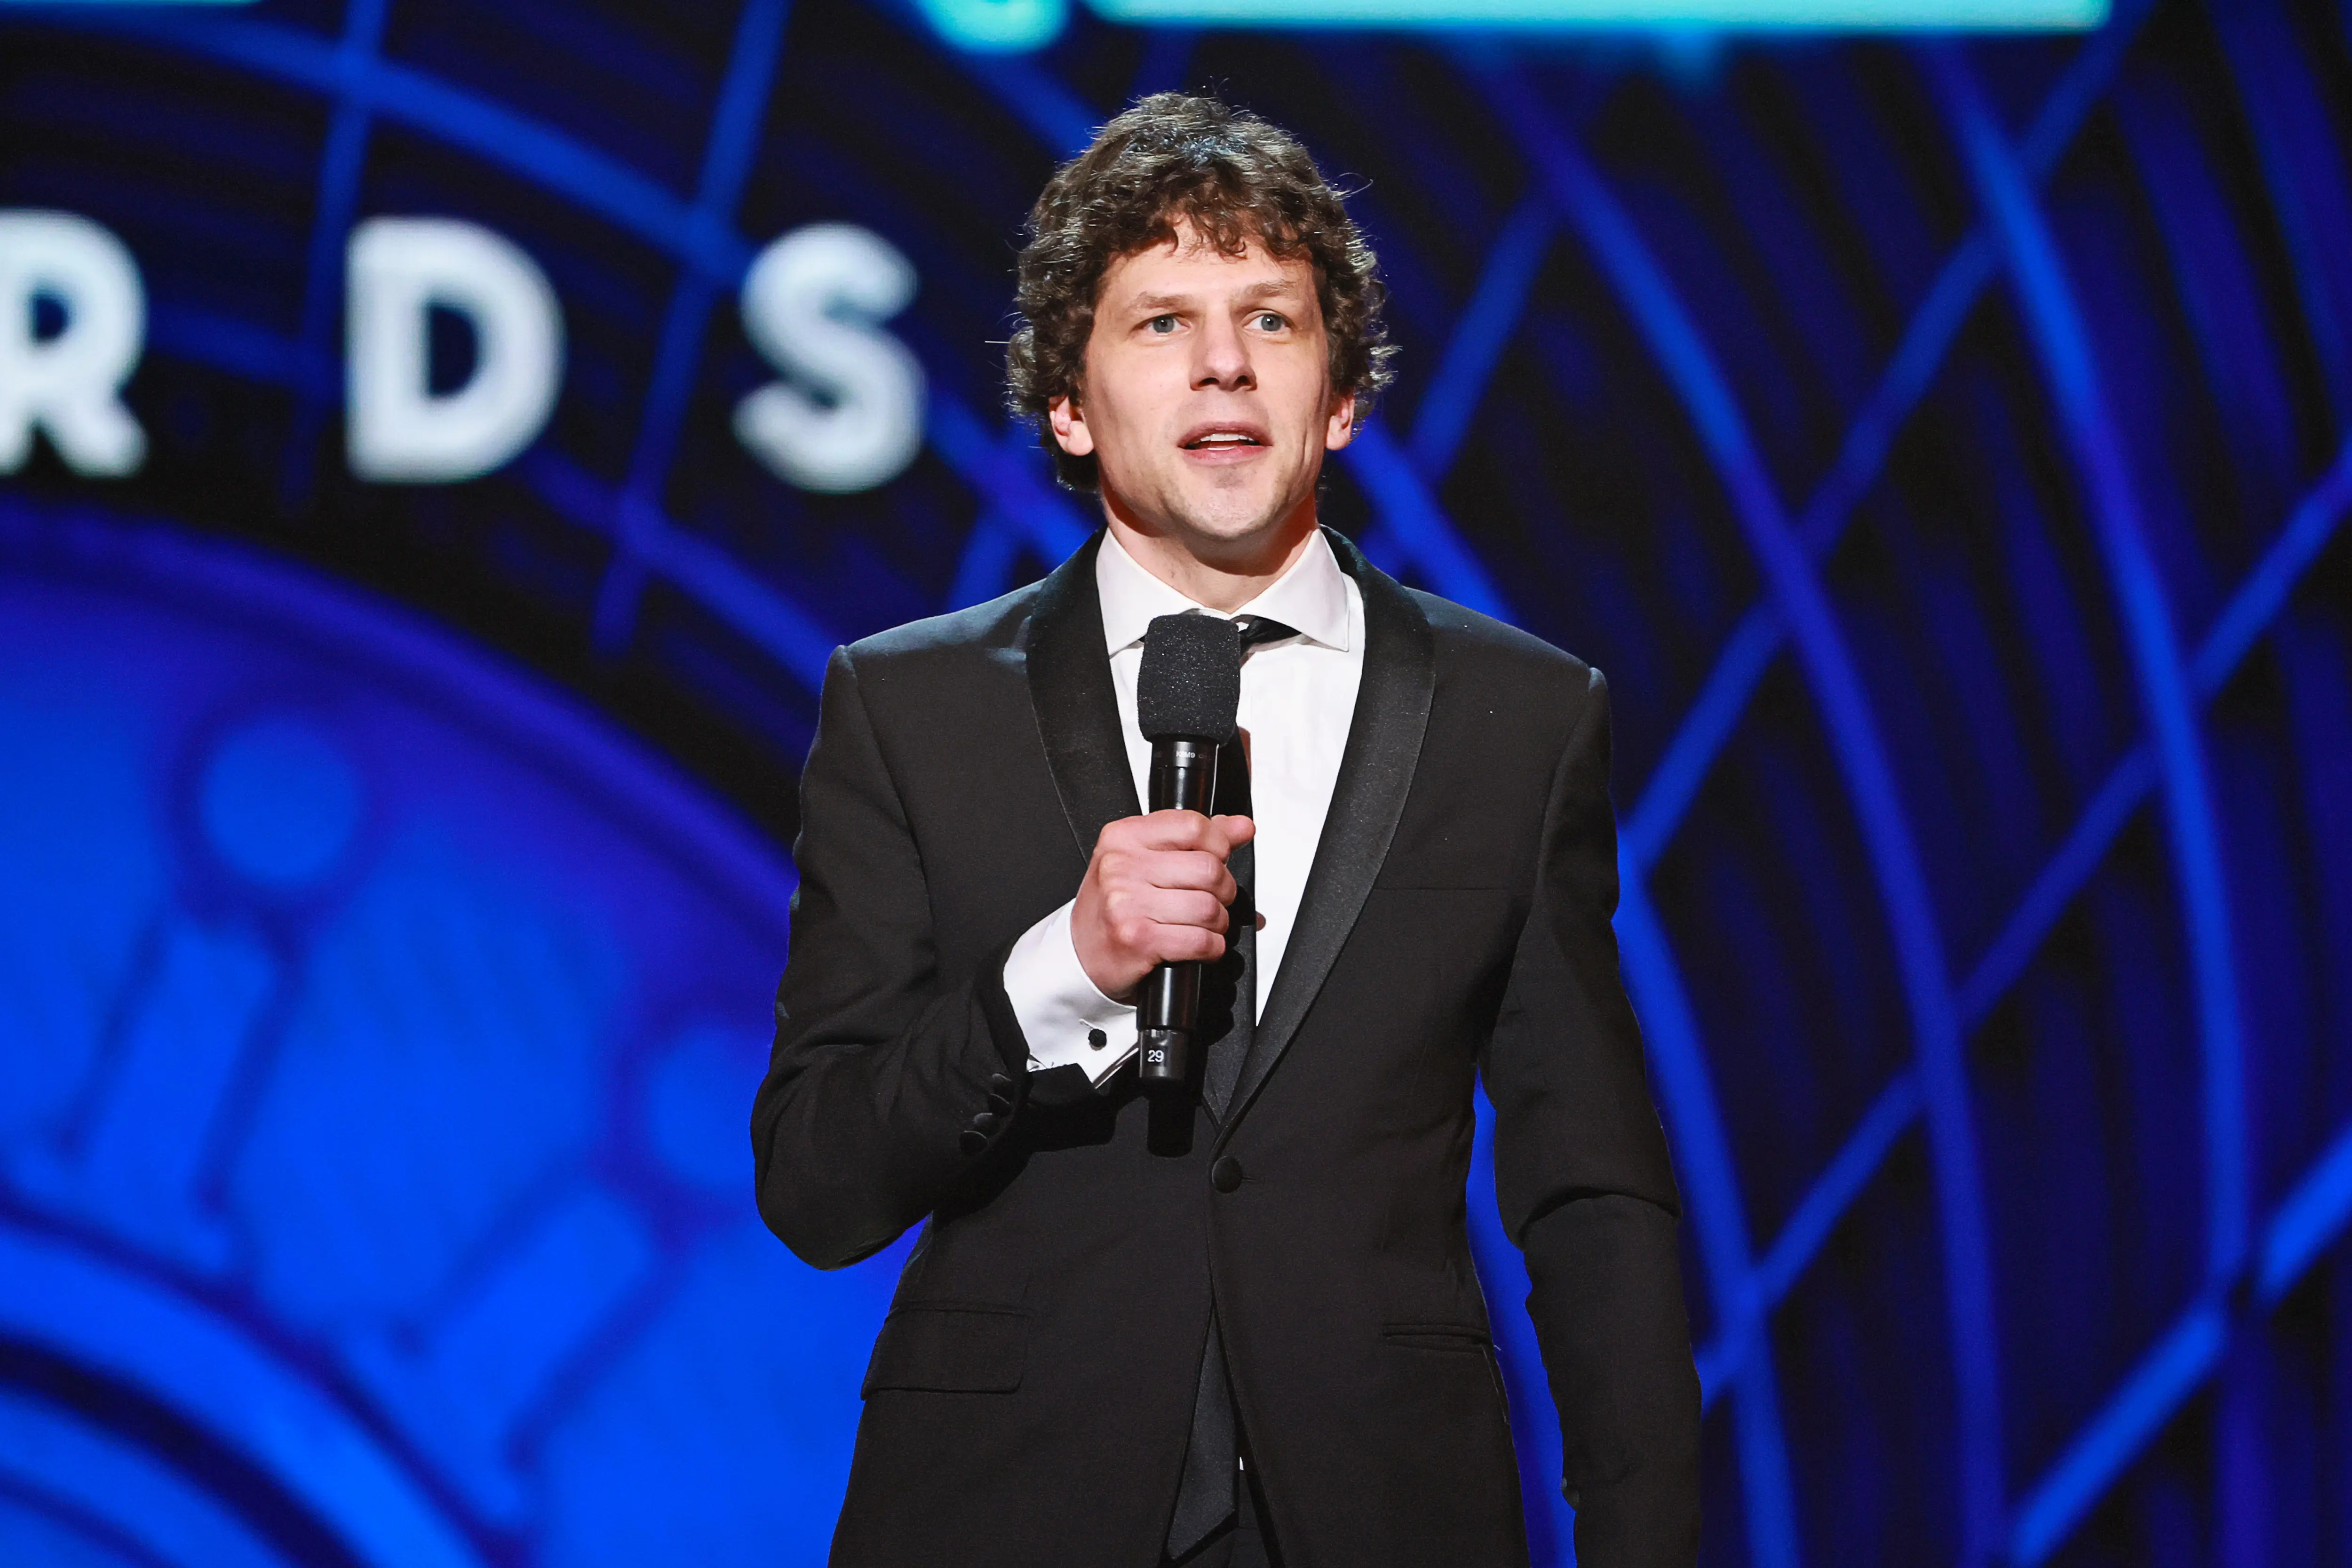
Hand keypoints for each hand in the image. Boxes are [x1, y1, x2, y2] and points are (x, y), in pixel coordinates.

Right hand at [1071, 810, 1254, 999]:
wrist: (1081, 954)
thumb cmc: (1116, 905)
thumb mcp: (1145, 859)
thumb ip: (1195, 838)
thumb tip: (1242, 827)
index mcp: (1124, 837)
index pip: (1194, 826)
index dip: (1219, 845)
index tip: (1217, 858)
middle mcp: (1121, 866)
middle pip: (1209, 869)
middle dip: (1224, 890)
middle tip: (1212, 899)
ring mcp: (1126, 904)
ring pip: (1210, 908)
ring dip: (1218, 923)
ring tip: (1202, 925)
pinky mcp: (1138, 940)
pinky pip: (1201, 941)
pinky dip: (1212, 947)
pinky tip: (1199, 945)